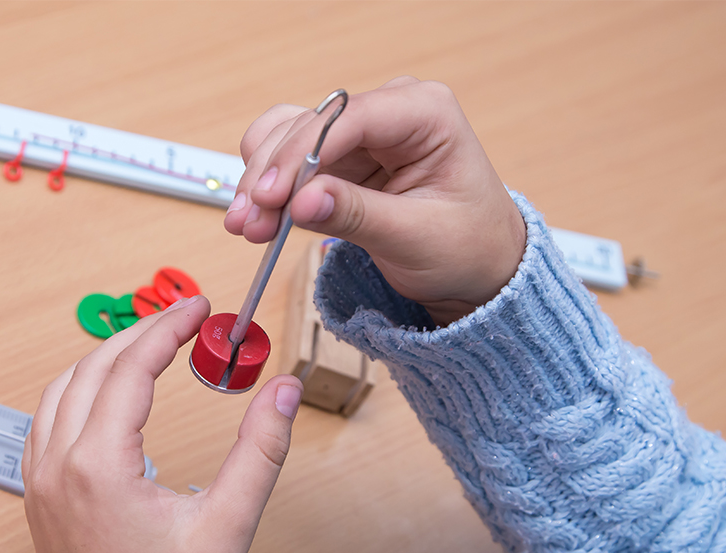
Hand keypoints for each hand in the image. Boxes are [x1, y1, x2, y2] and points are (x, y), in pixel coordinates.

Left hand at [21, 296, 303, 552]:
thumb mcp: (228, 523)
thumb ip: (261, 450)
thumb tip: (283, 390)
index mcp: (98, 466)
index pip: (131, 368)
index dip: (169, 328)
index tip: (200, 307)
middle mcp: (58, 464)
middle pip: (95, 366)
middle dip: (141, 333)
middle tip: (183, 318)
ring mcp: (40, 478)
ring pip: (62, 387)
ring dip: (106, 356)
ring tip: (149, 344)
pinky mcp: (38, 492)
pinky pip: (46, 417)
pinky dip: (78, 388)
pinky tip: (105, 390)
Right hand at [223, 76, 525, 325]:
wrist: (478, 268)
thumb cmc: (466, 247)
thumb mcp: (416, 238)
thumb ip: (358, 215)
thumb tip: (302, 202)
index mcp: (425, 113)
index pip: (348, 118)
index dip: (300, 154)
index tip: (269, 195)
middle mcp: (389, 111)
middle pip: (308, 126)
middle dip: (272, 175)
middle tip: (249, 222)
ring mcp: (361, 133)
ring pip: (288, 138)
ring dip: (261, 180)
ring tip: (246, 226)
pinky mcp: (341, 158)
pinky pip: (290, 158)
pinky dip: (269, 185)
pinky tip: (258, 216)